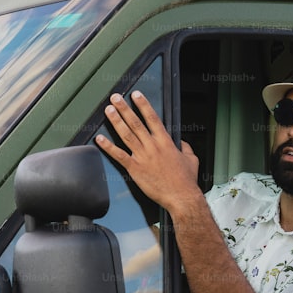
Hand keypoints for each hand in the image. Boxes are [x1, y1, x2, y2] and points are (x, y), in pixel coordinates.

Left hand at [95, 91, 200, 211]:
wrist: (181, 197)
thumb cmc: (186, 180)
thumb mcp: (192, 159)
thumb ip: (186, 147)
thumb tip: (183, 143)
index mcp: (166, 142)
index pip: (152, 118)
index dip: (143, 105)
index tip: (136, 95)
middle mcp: (153, 146)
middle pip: (136, 123)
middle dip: (124, 108)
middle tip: (116, 97)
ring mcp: (143, 157)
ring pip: (126, 135)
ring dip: (116, 121)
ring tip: (108, 110)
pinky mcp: (135, 169)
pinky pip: (119, 155)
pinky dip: (108, 146)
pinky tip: (100, 139)